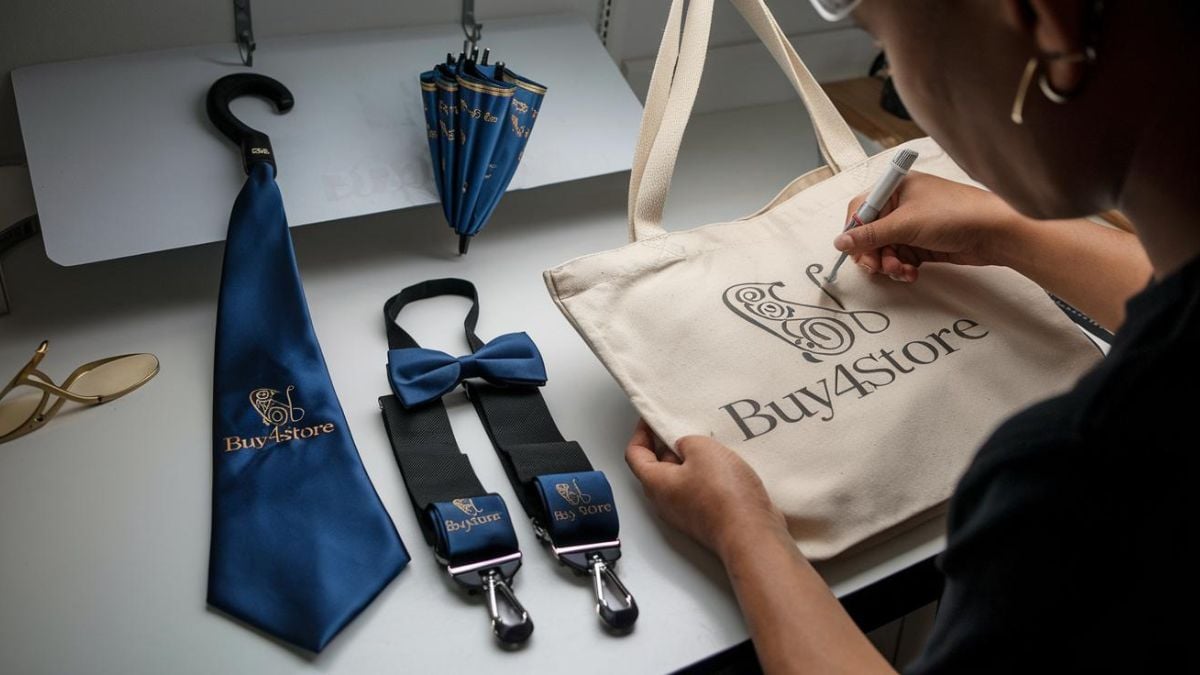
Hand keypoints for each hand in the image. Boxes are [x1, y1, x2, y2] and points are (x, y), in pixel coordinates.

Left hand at [625, 420, 785, 560]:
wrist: (750, 534)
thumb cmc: (724, 497)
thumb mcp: (702, 449)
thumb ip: (686, 441)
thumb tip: (685, 444)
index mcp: (655, 483)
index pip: (635, 454)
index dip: (641, 433)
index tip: (651, 420)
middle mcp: (666, 502)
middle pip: (657, 467)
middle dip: (668, 445)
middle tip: (682, 428)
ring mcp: (686, 513)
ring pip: (681, 479)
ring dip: (692, 461)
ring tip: (709, 444)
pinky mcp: (706, 518)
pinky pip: (700, 491)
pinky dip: (707, 476)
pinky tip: (725, 465)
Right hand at [833, 172, 1027, 282]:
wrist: (995, 232)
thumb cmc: (955, 214)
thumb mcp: (906, 224)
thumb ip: (869, 235)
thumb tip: (840, 242)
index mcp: (895, 188)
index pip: (861, 209)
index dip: (854, 232)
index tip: (855, 250)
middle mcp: (901, 205)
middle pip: (870, 234)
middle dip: (872, 253)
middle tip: (877, 267)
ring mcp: (912, 225)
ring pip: (885, 250)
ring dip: (888, 264)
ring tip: (901, 270)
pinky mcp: (922, 243)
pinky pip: (900, 258)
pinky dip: (902, 268)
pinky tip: (911, 272)